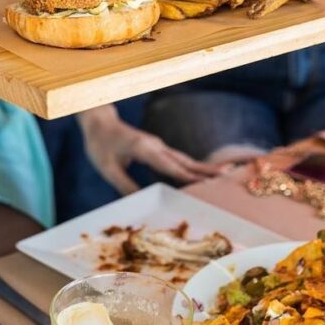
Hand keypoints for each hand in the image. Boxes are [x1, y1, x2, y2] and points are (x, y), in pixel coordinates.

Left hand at [78, 105, 221, 194]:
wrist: (97, 122)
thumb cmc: (99, 144)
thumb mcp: (108, 168)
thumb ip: (125, 185)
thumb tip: (142, 202)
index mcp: (145, 149)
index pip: (172, 166)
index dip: (189, 177)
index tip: (207, 185)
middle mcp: (155, 145)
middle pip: (184, 160)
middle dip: (205, 170)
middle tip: (226, 177)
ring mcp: (157, 145)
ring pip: (183, 158)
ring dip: (201, 168)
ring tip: (221, 175)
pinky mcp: (155, 147)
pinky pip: (176, 159)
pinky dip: (189, 167)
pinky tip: (197, 174)